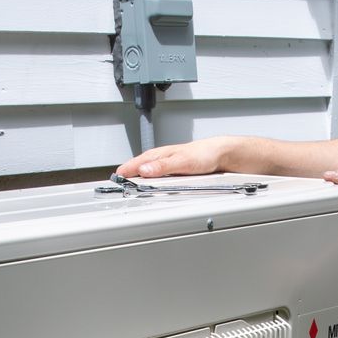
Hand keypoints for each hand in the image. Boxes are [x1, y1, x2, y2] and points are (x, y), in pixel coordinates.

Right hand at [116, 137, 232, 178]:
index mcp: (160, 154)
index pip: (137, 163)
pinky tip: (152, 183)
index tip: (115, 178)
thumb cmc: (204, 154)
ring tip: (130, 182)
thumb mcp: (181, 162)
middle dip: (129, 173)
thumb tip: (144, 171)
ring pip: (149, 170)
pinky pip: (158, 175)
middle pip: (140, 166)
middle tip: (118, 181)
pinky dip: (152, 179)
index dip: (125, 171)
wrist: (221, 154)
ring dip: (139, 176)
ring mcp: (168, 164)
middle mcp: (162, 158)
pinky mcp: (175, 170)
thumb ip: (162, 167)